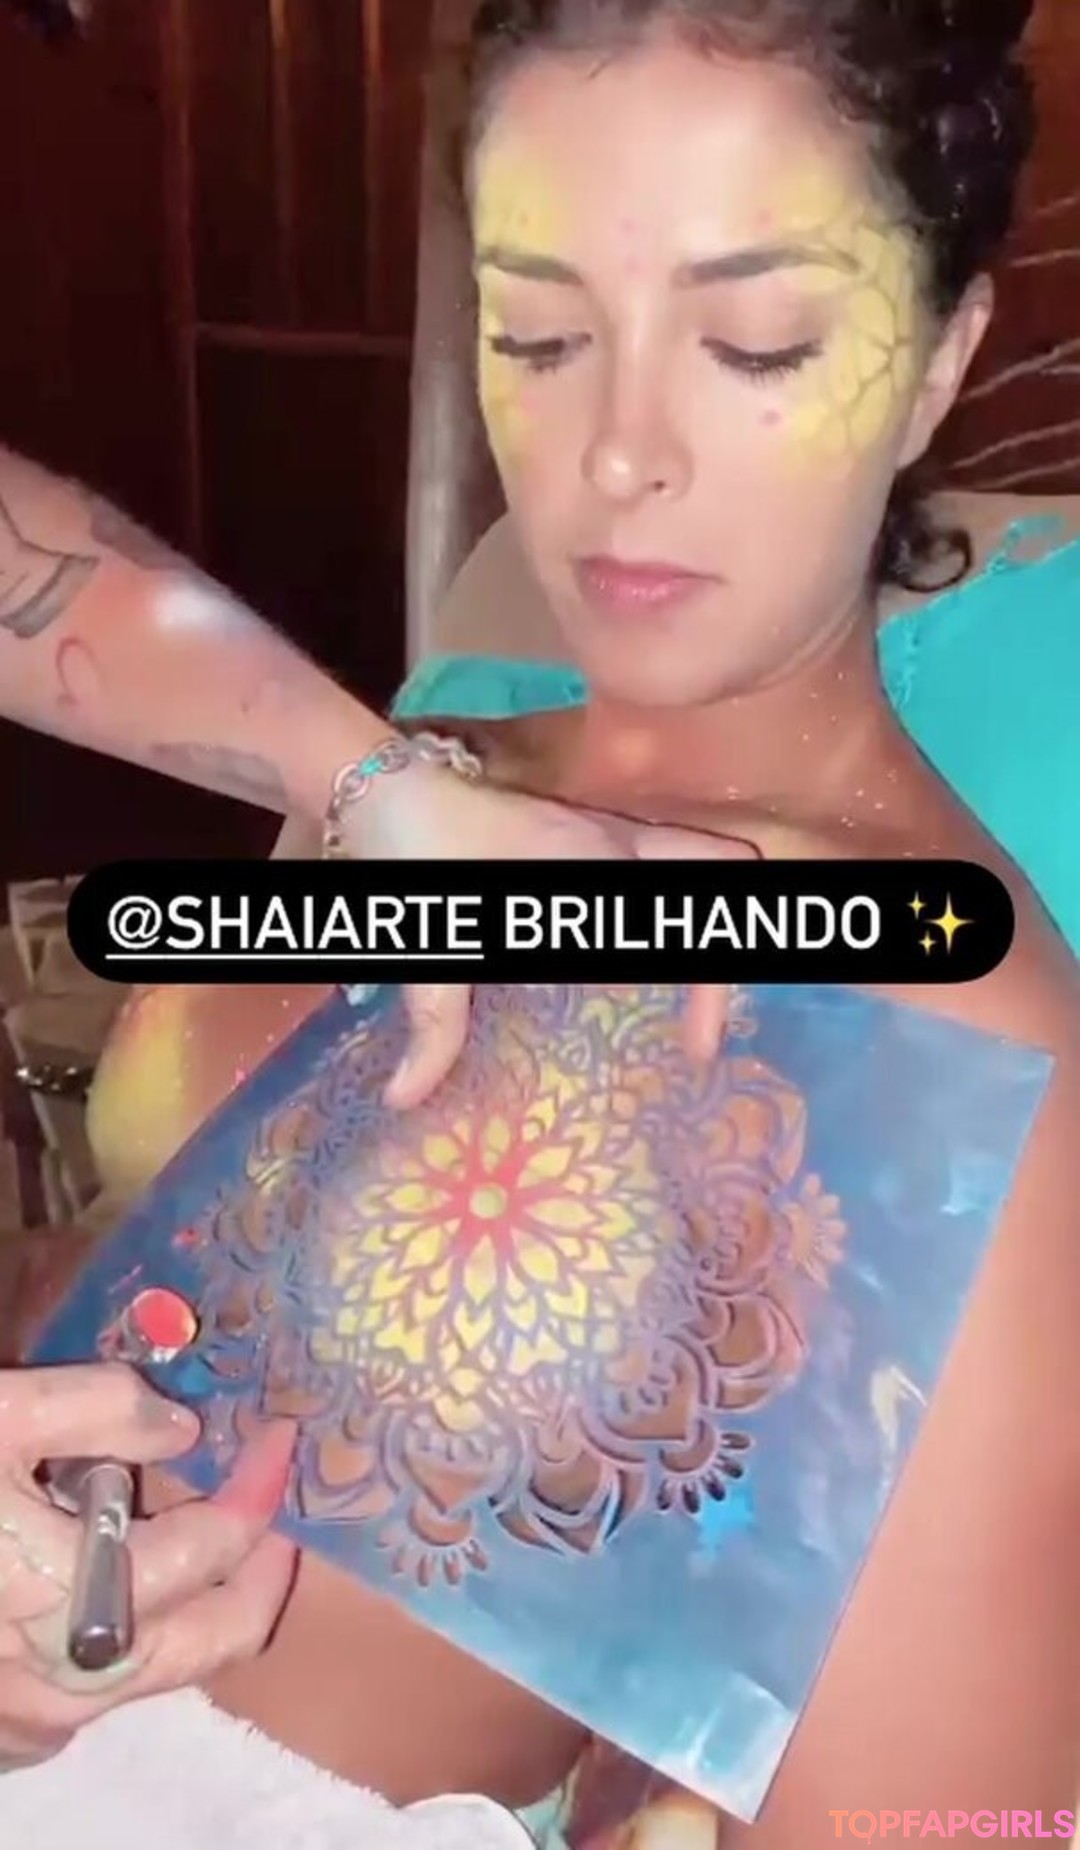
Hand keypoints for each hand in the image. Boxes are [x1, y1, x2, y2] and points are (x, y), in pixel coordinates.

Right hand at [0, 1363, 295, 1770]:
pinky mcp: (0, 1737)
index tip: (281, 1436)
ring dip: (189, 1604)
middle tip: (270, 1502)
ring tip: (189, 1528)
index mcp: (82, 1603)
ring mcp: (30, 1725)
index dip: (261, 1487)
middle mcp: (70, 1685)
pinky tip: (99, 1575)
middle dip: (260, 1571)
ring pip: (154, 1673)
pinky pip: (91, 1693)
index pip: (218, 1550)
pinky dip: (120, 1634)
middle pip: (215, 1644)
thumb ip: (100, 1407)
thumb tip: (182, 1427)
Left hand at [341, 759, 755, 1107]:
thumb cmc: (409, 854)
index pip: (682, 918)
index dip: (708, 989)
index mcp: (591, 866)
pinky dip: (673, 903)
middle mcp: (613, 840)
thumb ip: (432, 1026)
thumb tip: (405, 1099)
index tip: (697, 1049)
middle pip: (728, 866)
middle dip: (730, 939)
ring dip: (704, 918)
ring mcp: (605, 827)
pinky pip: (664, 858)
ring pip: (703, 857)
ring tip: (684, 998)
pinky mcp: (588, 828)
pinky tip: (633, 964)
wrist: (378, 785)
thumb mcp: (426, 946)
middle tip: (703, 1020)